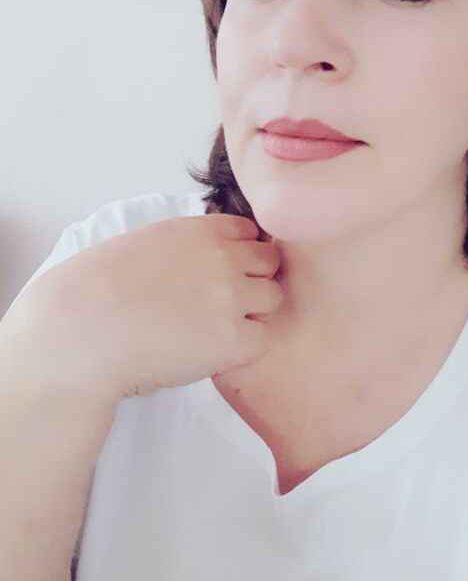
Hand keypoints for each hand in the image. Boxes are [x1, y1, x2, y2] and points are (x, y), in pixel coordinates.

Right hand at [8, 213, 282, 400]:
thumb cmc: (96, 290)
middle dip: (254, 279)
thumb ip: (185, 242)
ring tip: (217, 329)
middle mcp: (224, 257)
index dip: (241, 254)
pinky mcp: (234, 339)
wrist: (80, 331)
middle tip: (224, 304)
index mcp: (200, 229)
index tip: (223, 273)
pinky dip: (246, 347)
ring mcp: (232, 297)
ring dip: (254, 312)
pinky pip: (263, 339)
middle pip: (269, 262)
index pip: (250, 232)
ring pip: (272, 298)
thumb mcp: (145, 241)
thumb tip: (202, 254)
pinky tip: (215, 351)